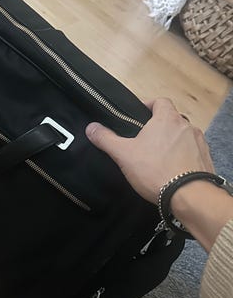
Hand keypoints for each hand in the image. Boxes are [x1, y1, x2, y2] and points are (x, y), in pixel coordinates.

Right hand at [85, 98, 214, 203]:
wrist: (190, 196)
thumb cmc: (155, 170)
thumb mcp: (123, 154)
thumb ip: (106, 139)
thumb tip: (91, 127)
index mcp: (167, 119)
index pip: (160, 101)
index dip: (148, 106)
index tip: (137, 116)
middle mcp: (187, 126)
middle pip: (171, 119)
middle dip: (158, 127)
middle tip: (143, 141)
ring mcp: (199, 142)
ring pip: (182, 136)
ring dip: (172, 142)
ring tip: (158, 158)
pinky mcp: (206, 159)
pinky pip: (192, 152)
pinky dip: (183, 156)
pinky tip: (172, 170)